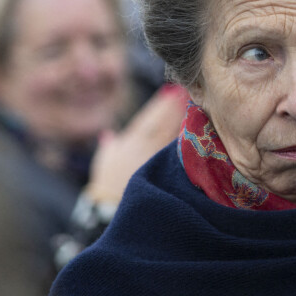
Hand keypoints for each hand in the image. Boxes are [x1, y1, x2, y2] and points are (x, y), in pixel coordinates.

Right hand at [85, 85, 188, 203]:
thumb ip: (109, 146)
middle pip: (161, 121)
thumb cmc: (107, 183)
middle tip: (185, 90)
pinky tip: (191, 129)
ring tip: (190, 103)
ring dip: (179, 117)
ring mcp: (153, 155)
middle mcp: (143, 145)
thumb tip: (108, 135)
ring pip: (169, 132)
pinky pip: (173, 150)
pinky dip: (180, 137)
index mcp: (130, 140)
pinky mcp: (161, 167)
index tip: (170, 90)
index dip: (159, 104)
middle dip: (172, 105)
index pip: (148, 117)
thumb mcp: (105, 161)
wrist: (110, 204)